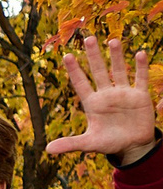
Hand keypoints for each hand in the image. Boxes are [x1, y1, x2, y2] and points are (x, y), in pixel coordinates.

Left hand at [48, 31, 157, 158]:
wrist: (132, 146)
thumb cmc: (109, 143)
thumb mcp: (89, 144)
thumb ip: (70, 144)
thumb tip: (47, 150)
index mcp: (92, 104)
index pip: (80, 83)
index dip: (74, 70)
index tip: (66, 55)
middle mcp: (106, 95)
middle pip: (99, 71)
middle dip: (93, 56)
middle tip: (88, 38)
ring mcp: (124, 94)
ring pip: (120, 70)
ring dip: (117, 56)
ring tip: (112, 40)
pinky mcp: (140, 96)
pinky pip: (141, 79)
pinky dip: (141, 68)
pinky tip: (140, 53)